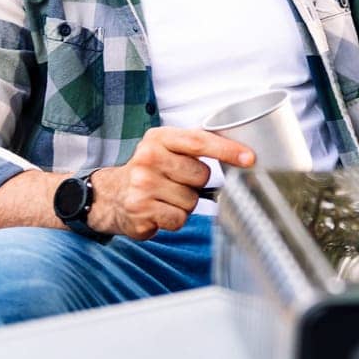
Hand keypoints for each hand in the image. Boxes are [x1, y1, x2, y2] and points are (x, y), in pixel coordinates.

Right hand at [89, 127, 253, 239]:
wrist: (109, 196)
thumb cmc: (149, 171)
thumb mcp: (165, 148)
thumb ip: (196, 146)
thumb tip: (241, 155)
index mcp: (159, 138)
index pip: (200, 141)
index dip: (228, 150)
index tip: (250, 158)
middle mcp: (148, 159)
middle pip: (201, 176)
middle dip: (196, 184)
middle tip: (175, 182)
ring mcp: (143, 186)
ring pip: (191, 201)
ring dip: (184, 204)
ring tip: (164, 197)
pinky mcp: (141, 211)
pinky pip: (179, 220)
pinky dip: (174, 219)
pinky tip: (158, 211)